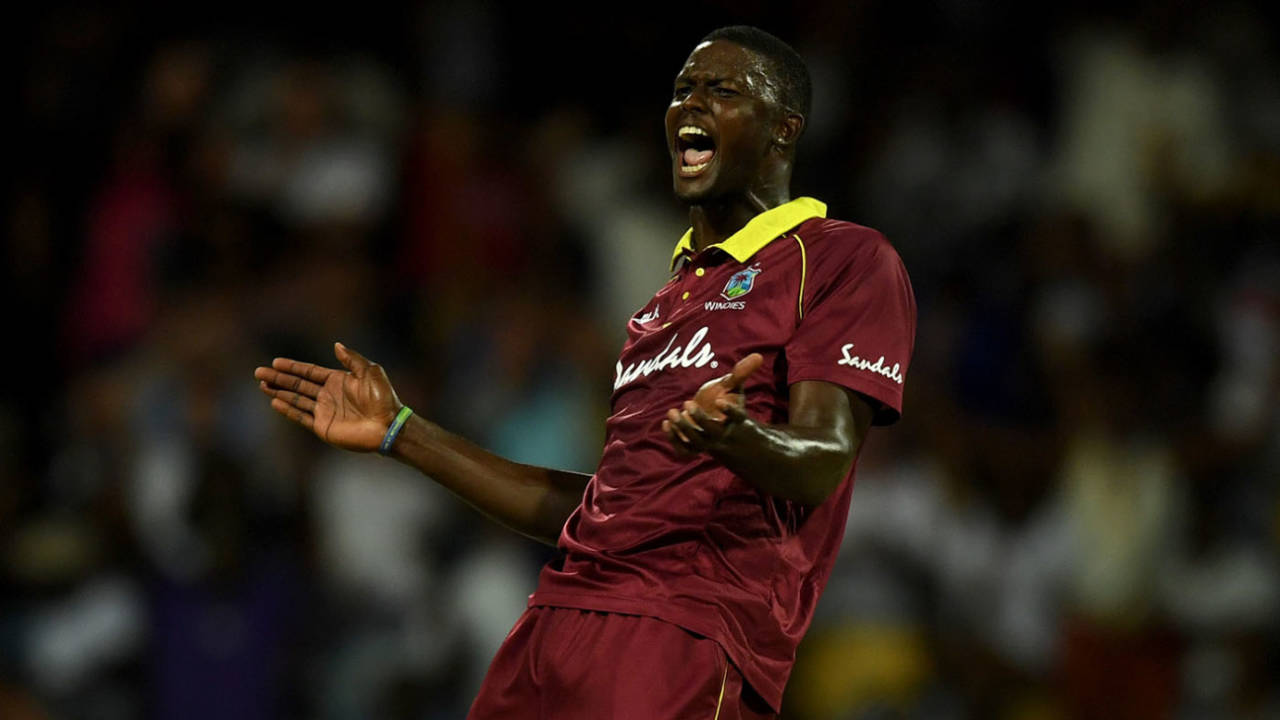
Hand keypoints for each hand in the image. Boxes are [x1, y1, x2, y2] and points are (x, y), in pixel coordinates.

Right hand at [254, 342, 402, 451]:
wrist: (387, 425)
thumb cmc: (383, 398)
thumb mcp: (370, 371)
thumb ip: (352, 359)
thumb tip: (336, 345)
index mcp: (337, 380)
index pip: (309, 372)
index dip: (292, 367)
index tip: (275, 362)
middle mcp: (328, 394)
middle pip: (298, 384)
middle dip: (278, 378)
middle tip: (258, 372)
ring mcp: (324, 411)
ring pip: (296, 399)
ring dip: (279, 392)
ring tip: (262, 385)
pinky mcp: (323, 426)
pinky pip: (301, 416)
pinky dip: (288, 409)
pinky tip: (275, 402)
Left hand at [662, 353, 761, 455]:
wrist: (716, 424)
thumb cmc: (725, 399)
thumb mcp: (733, 386)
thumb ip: (742, 372)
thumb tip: (758, 355)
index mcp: (736, 418)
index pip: (737, 417)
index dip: (729, 410)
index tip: (718, 400)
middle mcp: (723, 433)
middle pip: (713, 432)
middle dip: (700, 418)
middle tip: (687, 403)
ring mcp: (707, 442)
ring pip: (697, 443)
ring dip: (684, 428)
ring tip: (673, 412)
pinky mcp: (693, 447)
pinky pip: (684, 450)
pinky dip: (674, 439)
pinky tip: (667, 423)